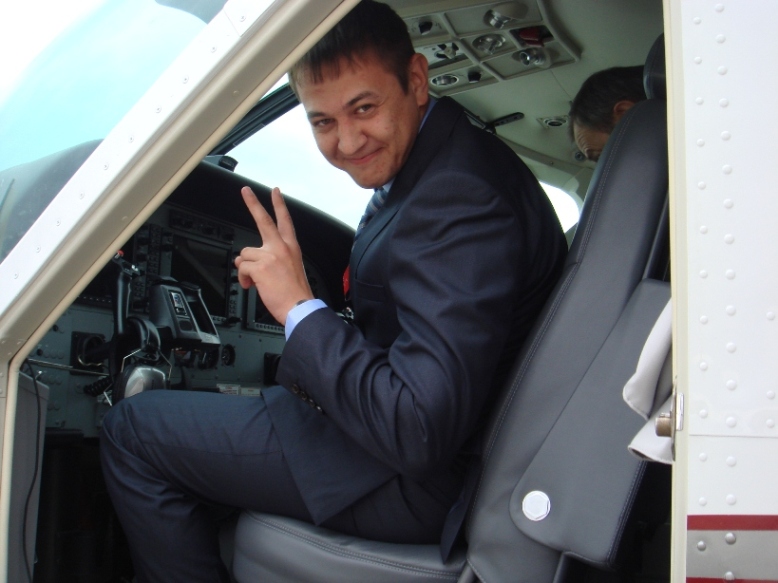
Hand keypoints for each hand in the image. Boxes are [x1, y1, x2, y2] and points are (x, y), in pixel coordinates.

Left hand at [235, 186, 312, 324]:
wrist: (300, 307)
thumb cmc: (296, 293)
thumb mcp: (290, 269)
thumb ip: (270, 259)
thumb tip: (248, 262)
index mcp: (291, 248)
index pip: (285, 221)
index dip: (279, 205)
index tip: (275, 192)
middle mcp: (281, 248)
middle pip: (264, 220)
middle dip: (253, 203)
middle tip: (245, 190)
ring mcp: (270, 256)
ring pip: (245, 254)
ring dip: (245, 268)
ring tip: (254, 281)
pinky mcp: (260, 267)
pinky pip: (242, 267)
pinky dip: (243, 278)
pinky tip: (251, 285)